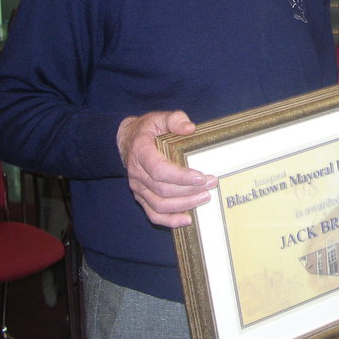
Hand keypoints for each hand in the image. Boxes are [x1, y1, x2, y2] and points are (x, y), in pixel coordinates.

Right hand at [117, 111, 216, 228]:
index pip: (159, 170)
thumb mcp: (159, 118)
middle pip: (163, 190)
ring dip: (184, 205)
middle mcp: (137, 173)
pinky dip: (170, 221)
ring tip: (205, 198)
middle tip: (211, 184)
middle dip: (190, 190)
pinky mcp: (141, 197)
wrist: (126, 141)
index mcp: (141, 152)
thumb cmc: (147, 130)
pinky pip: (153, 214)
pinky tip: (187, 220)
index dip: (181, 176)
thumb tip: (189, 128)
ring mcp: (138, 188)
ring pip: (160, 205)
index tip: (201, 176)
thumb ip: (175, 119)